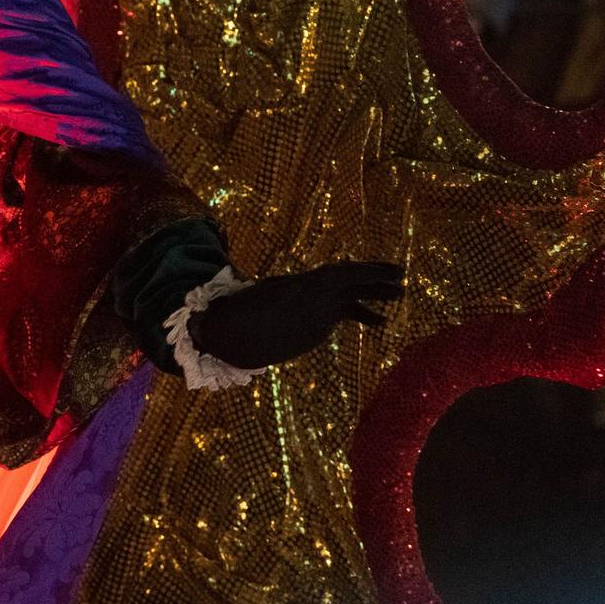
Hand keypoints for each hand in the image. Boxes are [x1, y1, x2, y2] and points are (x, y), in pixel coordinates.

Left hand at [190, 262, 403, 369]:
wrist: (229, 331)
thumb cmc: (227, 323)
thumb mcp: (224, 320)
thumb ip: (219, 320)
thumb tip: (203, 321)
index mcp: (288, 289)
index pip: (326, 276)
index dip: (352, 273)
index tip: (371, 273)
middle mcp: (305, 292)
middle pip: (343, 278)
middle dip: (371, 276)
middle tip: (399, 275)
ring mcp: (314, 304)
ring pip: (349, 292)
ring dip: (374, 291)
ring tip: (401, 292)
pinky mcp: (318, 318)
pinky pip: (346, 311)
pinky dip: (365, 315)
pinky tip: (383, 323)